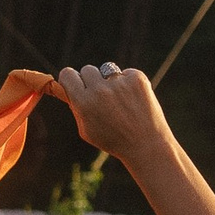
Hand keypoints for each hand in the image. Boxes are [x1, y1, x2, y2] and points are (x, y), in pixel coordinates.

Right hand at [56, 64, 170, 161]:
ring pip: (107, 69)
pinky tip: (134, 99)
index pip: (68, 74)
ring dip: (109, 81)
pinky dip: (129, 83)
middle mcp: (100, 90)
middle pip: (87, 70)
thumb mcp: (86, 130)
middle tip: (101, 97)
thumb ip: (76, 107)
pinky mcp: (137, 79)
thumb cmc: (114, 140)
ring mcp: (119, 82)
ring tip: (120, 100)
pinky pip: (126, 73)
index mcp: (84, 103)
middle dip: (92, 81)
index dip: (71, 79)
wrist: (146, 145)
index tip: (75, 84)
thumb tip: (67, 88)